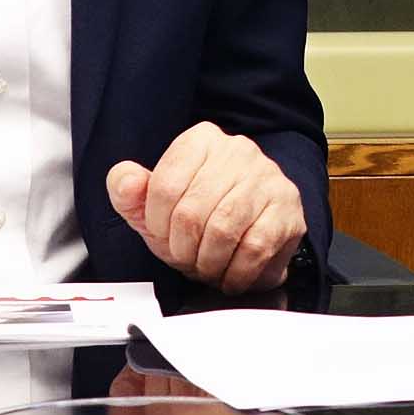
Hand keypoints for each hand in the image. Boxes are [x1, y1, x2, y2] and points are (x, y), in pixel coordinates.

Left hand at [107, 124, 304, 290]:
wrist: (249, 226)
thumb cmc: (199, 214)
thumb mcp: (153, 205)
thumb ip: (128, 192)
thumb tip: (125, 180)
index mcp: (201, 140)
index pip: (164, 186)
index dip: (157, 225)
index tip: (163, 237)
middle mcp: (238, 151)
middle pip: (192, 212)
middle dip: (183, 250)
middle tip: (186, 260)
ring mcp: (267, 177)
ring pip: (224, 230)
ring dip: (209, 263)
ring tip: (207, 267)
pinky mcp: (288, 208)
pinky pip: (255, 248)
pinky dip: (236, 272)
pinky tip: (230, 274)